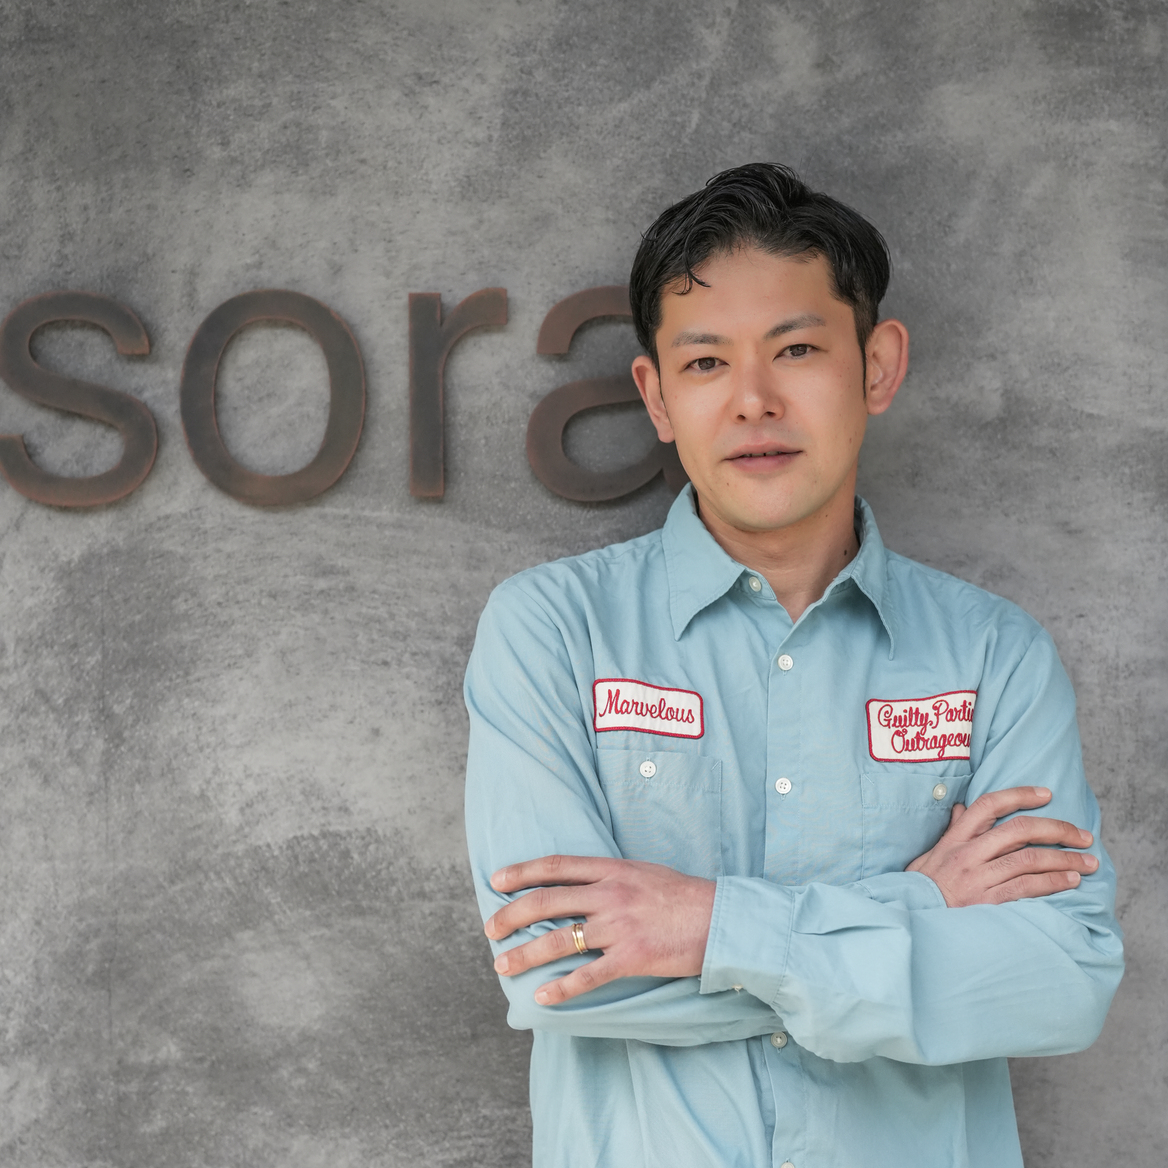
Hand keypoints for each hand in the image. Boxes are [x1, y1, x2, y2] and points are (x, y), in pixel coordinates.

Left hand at [484, 855, 715, 1005]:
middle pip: (547, 901)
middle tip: (490, 928)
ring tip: (502, 965)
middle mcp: (609, 894)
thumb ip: (609, 876)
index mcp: (610, 869)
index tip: (495, 881)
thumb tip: (578, 883)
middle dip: (511, 915)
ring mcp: (619, 926)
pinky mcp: (632, 957)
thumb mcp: (642, 872)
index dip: (521, 872)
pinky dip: (562, 987)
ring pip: (559, 939)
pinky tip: (542, 997)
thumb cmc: (681, 895)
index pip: (555, 866)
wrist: (720, 918)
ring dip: (525, 954)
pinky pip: (588, 975)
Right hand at [907, 786, 1097, 906]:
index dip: (1020, 795)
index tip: (1046, 794)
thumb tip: (960, 808)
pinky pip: (1027, 888)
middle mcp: (969, 854)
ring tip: (1088, 862)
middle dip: (1057, 829)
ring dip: (1065, 859)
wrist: (911, 918)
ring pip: (1029, 859)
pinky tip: (1071, 881)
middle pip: (1019, 830)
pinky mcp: (988, 902)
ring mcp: (979, 878)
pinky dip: (1053, 882)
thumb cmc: (922, 887)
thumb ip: (951, 831)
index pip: (988, 805)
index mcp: (955, 839)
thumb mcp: (930, 854)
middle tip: (1083, 835)